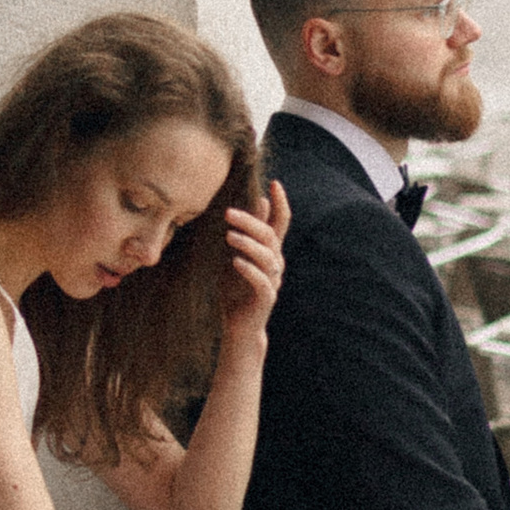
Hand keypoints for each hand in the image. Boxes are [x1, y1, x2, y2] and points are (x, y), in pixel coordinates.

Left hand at [217, 182, 289, 346]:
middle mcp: (275, 264)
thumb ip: (250, 232)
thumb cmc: (237, 289)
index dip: (281, 203)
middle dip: (250, 222)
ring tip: (229, 236)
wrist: (239, 326)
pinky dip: (249, 271)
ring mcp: (272, 281)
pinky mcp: (264, 299)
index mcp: (270, 251)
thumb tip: (260, 200)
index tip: (275, 183)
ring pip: (267, 258)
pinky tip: (234, 262)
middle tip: (228, 213)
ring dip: (248, 244)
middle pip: (269, 237)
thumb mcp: (240, 255)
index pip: (281, 223)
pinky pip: (261, 282)